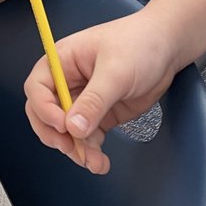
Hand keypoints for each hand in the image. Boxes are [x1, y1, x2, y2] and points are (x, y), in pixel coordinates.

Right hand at [23, 13, 175, 174]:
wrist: (168, 48)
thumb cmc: (139, 43)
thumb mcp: (116, 71)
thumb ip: (94, 100)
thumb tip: (74, 128)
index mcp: (62, 61)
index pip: (37, 88)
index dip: (44, 109)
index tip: (63, 125)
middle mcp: (68, 81)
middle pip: (45, 114)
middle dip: (55, 135)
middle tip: (71, 148)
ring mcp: (84, 99)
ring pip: (66, 131)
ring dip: (76, 149)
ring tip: (95, 162)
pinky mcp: (99, 114)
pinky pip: (86, 137)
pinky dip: (90, 151)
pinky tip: (101, 161)